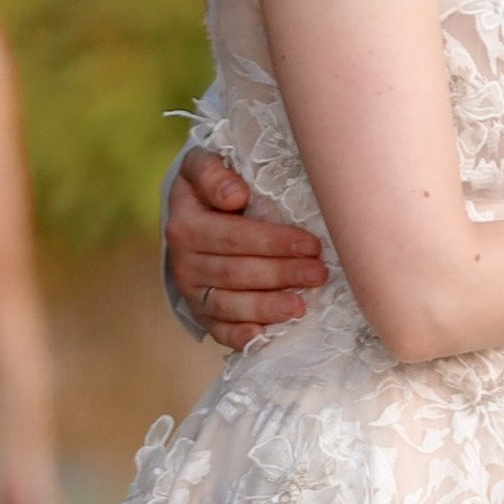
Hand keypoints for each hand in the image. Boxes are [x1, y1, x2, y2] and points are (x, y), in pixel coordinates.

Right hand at [167, 146, 329, 348]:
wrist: (190, 217)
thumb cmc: (210, 188)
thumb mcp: (202, 167)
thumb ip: (212, 173)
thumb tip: (235, 195)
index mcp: (186, 224)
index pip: (233, 237)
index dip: (274, 242)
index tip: (311, 244)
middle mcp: (184, 261)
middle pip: (237, 272)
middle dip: (282, 274)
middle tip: (319, 273)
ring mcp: (192, 291)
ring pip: (230, 304)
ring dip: (267, 307)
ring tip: (301, 306)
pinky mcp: (201, 314)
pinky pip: (219, 330)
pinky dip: (239, 336)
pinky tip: (262, 336)